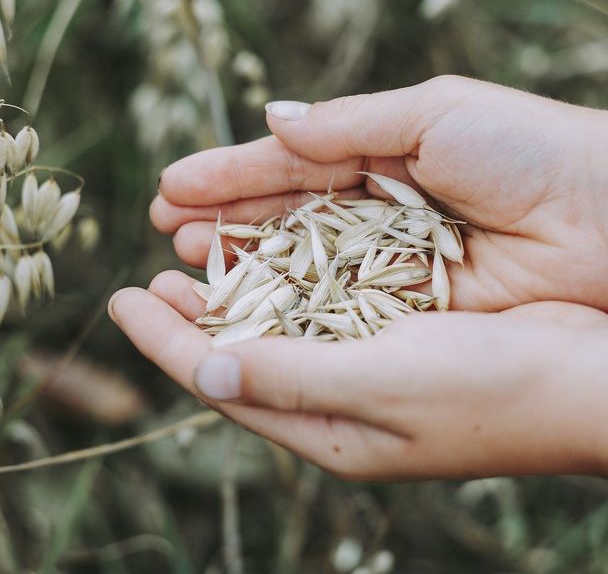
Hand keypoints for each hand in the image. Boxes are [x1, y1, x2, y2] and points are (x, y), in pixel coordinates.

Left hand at [109, 272, 607, 479]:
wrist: (591, 378)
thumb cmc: (493, 390)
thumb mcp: (383, 386)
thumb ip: (291, 377)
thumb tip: (206, 365)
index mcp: (324, 428)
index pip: (220, 380)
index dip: (164, 341)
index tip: (118, 300)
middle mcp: (335, 402)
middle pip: (239, 354)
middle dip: (187, 317)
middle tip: (144, 280)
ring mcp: (364, 367)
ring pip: (275, 325)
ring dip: (230, 291)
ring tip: (188, 257)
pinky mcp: (395, 333)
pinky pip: (318, 304)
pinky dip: (283, 276)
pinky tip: (267, 251)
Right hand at [151, 75, 607, 310]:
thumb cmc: (531, 152)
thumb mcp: (435, 114)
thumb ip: (347, 125)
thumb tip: (272, 121)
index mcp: (382, 155)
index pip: (288, 166)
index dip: (229, 175)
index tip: (170, 186)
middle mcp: (376, 214)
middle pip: (282, 218)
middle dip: (222, 220)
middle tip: (162, 228)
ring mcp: (386, 266)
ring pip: (297, 265)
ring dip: (240, 262)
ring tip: (183, 261)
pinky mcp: (404, 312)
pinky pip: (331, 307)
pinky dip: (284, 304)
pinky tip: (240, 301)